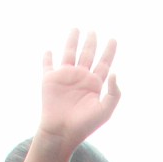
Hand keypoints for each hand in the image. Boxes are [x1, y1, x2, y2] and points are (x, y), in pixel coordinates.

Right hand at [39, 30, 119, 144]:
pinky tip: (49, 51)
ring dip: (72, 41)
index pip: (104, 63)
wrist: (62, 133)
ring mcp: (65, 77)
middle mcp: (80, 78)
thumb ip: (114, 94)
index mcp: (94, 84)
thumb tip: (115, 72)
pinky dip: (47, 58)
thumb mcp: (105, 111)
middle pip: (87, 55)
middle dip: (91, 43)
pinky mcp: (50, 80)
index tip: (113, 40)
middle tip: (93, 31)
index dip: (109, 52)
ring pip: (69, 53)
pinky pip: (48, 65)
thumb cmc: (84, 125)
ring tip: (76, 29)